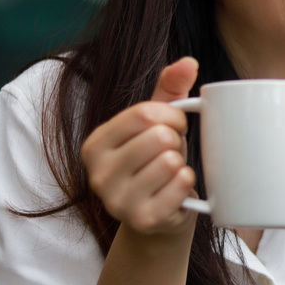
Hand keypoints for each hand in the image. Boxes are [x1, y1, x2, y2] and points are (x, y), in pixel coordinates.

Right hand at [80, 57, 199, 235]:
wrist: (157, 216)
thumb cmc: (155, 161)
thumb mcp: (156, 122)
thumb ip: (169, 88)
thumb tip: (188, 63)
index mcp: (95, 145)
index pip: (144, 114)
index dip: (172, 115)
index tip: (176, 125)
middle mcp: (98, 174)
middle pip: (158, 137)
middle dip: (176, 141)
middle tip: (171, 153)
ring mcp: (118, 201)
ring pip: (170, 162)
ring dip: (181, 164)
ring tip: (170, 173)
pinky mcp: (143, 221)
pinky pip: (180, 186)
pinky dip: (187, 184)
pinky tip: (177, 190)